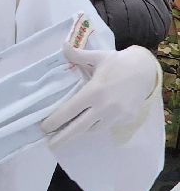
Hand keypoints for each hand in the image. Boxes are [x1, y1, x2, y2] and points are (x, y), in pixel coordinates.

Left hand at [42, 43, 160, 148]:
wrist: (146, 70)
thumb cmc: (118, 62)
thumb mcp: (97, 56)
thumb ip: (77, 54)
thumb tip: (63, 46)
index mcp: (94, 91)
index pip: (70, 110)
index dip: (56, 120)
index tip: (44, 127)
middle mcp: (105, 106)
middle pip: (80, 127)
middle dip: (64, 137)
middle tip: (50, 144)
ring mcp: (117, 115)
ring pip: (94, 129)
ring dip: (81, 131)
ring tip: (67, 133)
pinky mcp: (127, 119)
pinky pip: (108, 126)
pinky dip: (97, 126)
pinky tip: (89, 124)